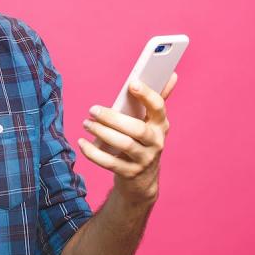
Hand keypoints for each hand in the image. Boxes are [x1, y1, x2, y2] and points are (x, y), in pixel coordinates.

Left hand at [77, 72, 177, 204]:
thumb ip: (157, 99)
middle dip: (113, 118)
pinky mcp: (130, 173)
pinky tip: (82, 143)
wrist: (142, 180)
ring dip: (102, 132)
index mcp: (161, 125)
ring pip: (123, 145)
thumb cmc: (143, 142)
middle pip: (136, 128)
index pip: (158, 107)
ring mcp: (144, 159)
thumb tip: (172, 75)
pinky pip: (109, 162)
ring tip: (87, 124)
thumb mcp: (152, 123)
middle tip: (93, 110)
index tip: (132, 84)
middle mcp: (156, 142)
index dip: (147, 95)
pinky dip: (93, 153)